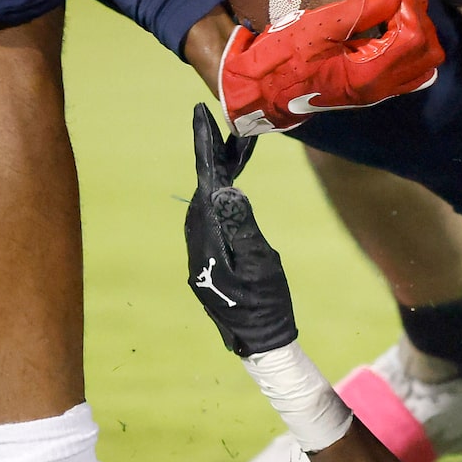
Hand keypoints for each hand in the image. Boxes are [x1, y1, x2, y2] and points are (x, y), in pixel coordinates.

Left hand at [185, 106, 299, 356]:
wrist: (261, 345)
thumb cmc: (264, 305)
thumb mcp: (259, 263)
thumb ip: (241, 225)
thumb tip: (225, 189)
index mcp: (206, 239)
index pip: (204, 183)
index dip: (204, 147)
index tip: (200, 115)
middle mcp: (196, 241)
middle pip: (203, 188)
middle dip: (215, 156)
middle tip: (227, 126)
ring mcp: (201, 251)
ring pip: (207, 201)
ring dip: (220, 175)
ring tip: (236, 149)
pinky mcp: (209, 258)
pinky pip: (213, 215)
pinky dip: (223, 195)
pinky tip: (233, 187)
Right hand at [219, 0, 444, 134]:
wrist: (258, 92)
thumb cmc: (281, 58)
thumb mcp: (318, 26)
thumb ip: (361, 11)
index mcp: (367, 75)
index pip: (413, 36)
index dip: (412, 1)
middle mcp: (378, 88)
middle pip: (427, 53)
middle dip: (421, 17)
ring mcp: (376, 92)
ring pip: (421, 64)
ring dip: (419, 31)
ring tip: (403, 4)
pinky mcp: (368, 89)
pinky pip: (406, 69)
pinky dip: (409, 44)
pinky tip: (392, 23)